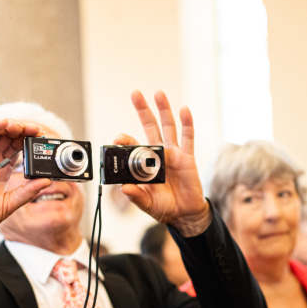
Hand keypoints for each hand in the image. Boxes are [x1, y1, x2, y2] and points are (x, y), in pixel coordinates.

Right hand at [0, 119, 51, 240]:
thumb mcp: (10, 204)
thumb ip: (27, 192)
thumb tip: (47, 181)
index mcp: (3, 170)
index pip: (18, 148)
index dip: (29, 140)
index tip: (41, 138)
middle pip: (9, 137)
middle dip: (23, 130)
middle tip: (35, 130)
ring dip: (9, 125)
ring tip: (22, 126)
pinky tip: (4, 123)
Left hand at [115, 90, 210, 236]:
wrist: (184, 214)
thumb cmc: (163, 206)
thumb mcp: (146, 203)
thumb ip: (136, 196)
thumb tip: (124, 188)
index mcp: (144, 164)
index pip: (133, 147)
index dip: (126, 140)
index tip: (118, 138)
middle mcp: (158, 154)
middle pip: (150, 127)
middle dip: (143, 110)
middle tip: (135, 94)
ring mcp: (173, 153)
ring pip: (168, 127)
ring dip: (164, 110)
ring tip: (158, 93)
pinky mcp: (187, 157)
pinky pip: (187, 138)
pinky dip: (187, 123)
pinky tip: (184, 109)